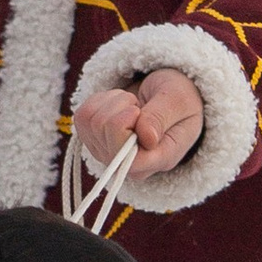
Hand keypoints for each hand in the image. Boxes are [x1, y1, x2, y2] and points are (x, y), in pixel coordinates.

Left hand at [74, 72, 204, 181]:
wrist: (168, 96)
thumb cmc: (180, 99)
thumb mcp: (179, 101)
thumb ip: (162, 117)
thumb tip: (146, 138)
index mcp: (159, 160)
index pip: (127, 159)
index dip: (124, 127)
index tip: (138, 110)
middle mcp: (130, 165)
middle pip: (103, 131)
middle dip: (120, 106)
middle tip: (139, 106)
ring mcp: (108, 154)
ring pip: (90, 121)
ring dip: (111, 102)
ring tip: (132, 106)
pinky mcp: (93, 140)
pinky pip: (82, 116)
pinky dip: (100, 102)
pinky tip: (118, 106)